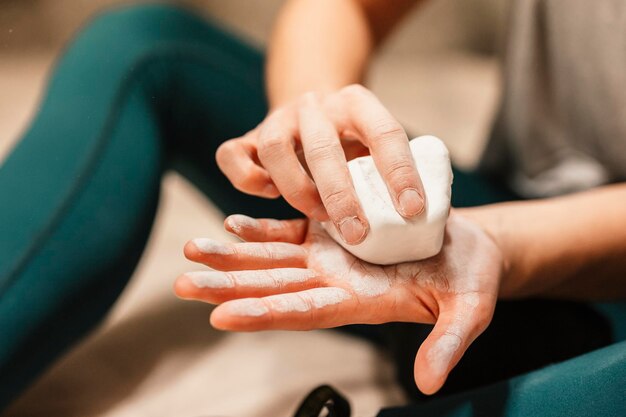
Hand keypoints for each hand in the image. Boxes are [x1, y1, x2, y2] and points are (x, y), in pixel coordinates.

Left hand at [175, 212, 502, 393]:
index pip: (304, 313)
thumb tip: (428, 386)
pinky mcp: (333, 231)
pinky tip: (232, 223)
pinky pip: (291, 230)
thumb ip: (447, 344)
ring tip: (192, 250)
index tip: (221, 316)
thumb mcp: (469, 311)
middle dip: (228, 286)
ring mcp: (331, 257)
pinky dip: (261, 228)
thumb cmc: (471, 279)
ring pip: (272, 258)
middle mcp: (336, 282)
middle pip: (274, 288)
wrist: (467, 246)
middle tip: (182, 284)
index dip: (264, 315)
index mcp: (360, 303)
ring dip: (232, 255)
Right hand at [216, 85, 424, 244]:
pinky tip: (270, 195)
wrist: (313, 109)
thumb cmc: (353, 143)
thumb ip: (398, 172)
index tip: (412, 210)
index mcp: (357, 103)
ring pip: (275, 148)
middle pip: (324, 146)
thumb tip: (430, 220)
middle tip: (358, 234)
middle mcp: (315, 106)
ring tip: (318, 217)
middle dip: (341, 195)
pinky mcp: (247, 137)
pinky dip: (247, 179)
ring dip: (297, 189)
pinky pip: (233, 154)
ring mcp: (277, 119)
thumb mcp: (379, 147)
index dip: (400, 171)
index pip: (384, 132)